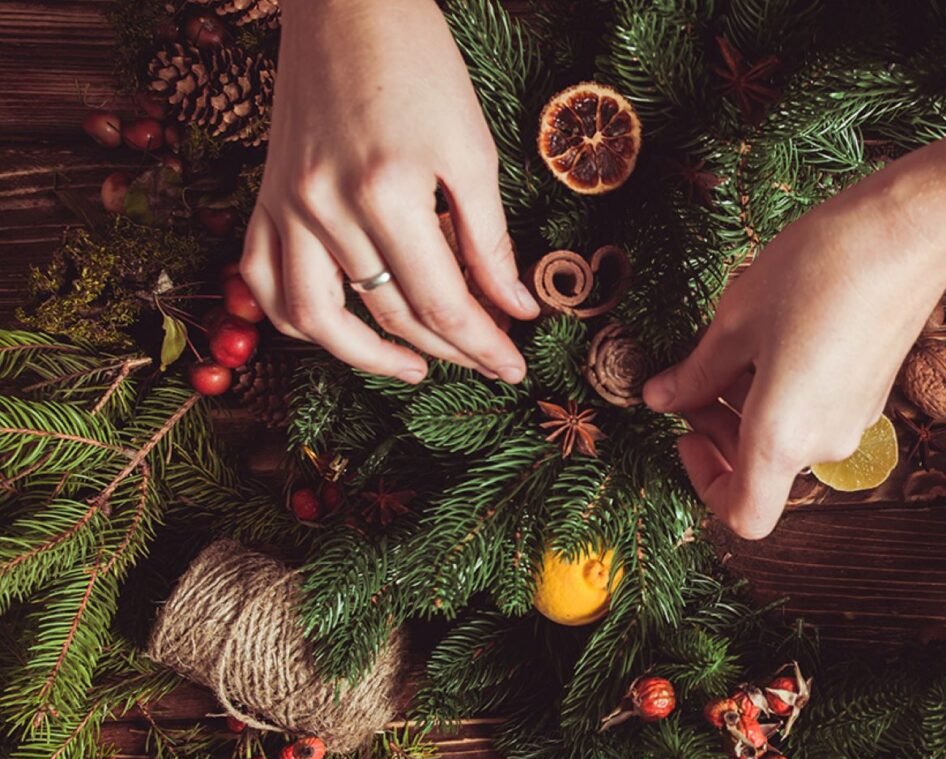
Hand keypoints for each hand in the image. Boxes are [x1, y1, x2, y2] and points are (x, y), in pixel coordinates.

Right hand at [242, 0, 538, 383]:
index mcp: (389, 194)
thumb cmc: (419, 63)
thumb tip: (515, 307)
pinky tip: (340, 331)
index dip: (483, 345)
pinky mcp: (266, 196)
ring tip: (414, 368)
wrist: (346, 2)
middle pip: (391, 315)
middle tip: (487, 361)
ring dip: (366, 356)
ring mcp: (287, 205)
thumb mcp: (472, 148)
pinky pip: (263, 280)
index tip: (514, 367)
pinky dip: (296, 320)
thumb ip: (490, 238)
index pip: (443, 303)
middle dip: (447, 350)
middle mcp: (327, 208)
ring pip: (317, 317)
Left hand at [644, 176, 945, 538]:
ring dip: (750, 407)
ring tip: (731, 344)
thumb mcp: (736, 320)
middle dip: (719, 430)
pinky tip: (774, 334)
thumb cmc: (818, 271)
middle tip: (691, 376)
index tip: (687, 433)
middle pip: (762, 470)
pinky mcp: (874, 395)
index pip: (743, 514)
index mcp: (783, 438)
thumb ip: (697, 373)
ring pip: (788, 439)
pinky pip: (816, 413)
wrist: (908, 234)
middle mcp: (824, 444)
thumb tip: (662, 398)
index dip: (706, 484)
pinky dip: (784, 392)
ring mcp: (855, 421)